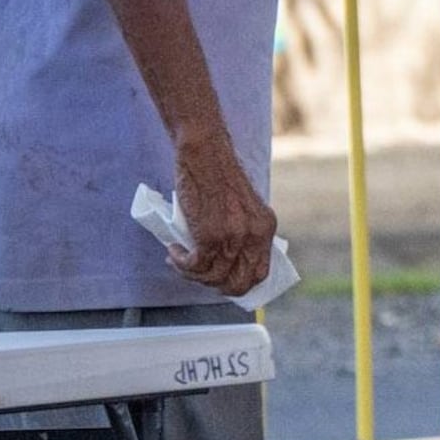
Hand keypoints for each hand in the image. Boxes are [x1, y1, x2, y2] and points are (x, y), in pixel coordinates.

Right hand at [171, 136, 276, 298]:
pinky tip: (174, 252)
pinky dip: (181, 264)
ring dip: (192, 274)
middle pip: (238, 282)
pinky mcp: (210, 235)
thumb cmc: (217, 176)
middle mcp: (254, 235)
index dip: (240, 284)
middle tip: (198, 274)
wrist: (205, 154)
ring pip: (213, 277)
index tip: (222, 282)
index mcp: (266, 228)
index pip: (260, 272)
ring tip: (180, 260)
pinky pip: (195, 265)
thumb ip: (243, 230)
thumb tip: (230, 260)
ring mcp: (233, 237)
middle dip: (215, 285)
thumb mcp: (243, 206)